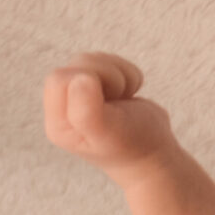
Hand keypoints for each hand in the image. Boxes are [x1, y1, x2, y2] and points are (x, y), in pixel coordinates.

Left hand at [43, 52, 174, 174]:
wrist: (155, 155)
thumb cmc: (133, 147)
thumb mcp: (108, 134)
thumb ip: (87, 112)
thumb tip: (80, 78)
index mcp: (59, 123)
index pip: (59, 79)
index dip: (87, 81)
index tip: (108, 101)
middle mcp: (64, 108)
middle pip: (75, 64)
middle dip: (105, 74)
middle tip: (118, 98)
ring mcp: (81, 96)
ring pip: (92, 60)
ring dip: (118, 74)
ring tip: (125, 99)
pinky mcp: (99, 86)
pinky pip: (107, 60)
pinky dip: (125, 73)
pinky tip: (128, 95)